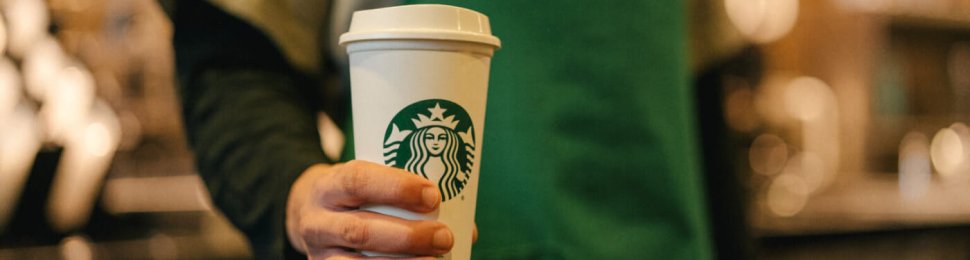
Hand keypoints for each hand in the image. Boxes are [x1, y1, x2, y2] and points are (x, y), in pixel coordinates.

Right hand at [286, 160, 451, 258]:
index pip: (358, 180)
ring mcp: (319, 252)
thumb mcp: (370, 181)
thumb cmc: (358, 195)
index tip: (433, 195)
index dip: (396, 187)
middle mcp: (318, 220)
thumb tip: (468, 228)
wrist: (310, 213)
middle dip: (407, 236)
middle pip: (359, 231)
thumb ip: (408, 196)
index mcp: (330, 185)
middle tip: (445, 236)